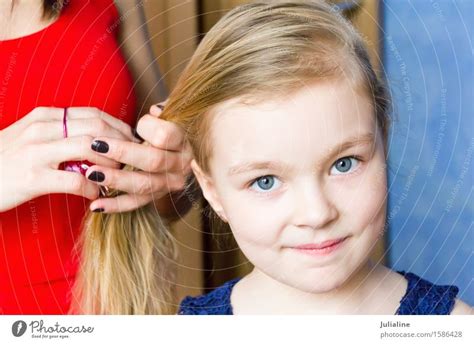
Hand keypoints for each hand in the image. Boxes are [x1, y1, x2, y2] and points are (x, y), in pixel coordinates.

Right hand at [0, 107, 136, 211]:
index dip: (119, 127)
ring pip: (90, 148)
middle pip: (97, 127)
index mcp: (44, 116)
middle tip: (133, 160)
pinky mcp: (32, 177)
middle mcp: (42, 128)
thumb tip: (95, 140)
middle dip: (122, 144)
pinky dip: (94, 187)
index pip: (93, 114)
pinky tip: (97, 194)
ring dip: (112, 163)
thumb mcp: (30, 137)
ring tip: (119, 176)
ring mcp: (36, 151)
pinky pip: (76, 179)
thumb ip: (59, 134)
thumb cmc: (4, 161)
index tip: (132, 142)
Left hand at [85, 103, 192, 212]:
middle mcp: (180, 166)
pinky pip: (135, 203)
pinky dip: (114, 206)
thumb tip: (155, 112)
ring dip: (116, 180)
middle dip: (122, 154)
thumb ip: (162, 112)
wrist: (179, 151)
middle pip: (153, 161)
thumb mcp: (170, 115)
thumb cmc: (168, 127)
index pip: (166, 136)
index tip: (135, 125)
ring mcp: (169, 184)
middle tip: (96, 146)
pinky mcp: (156, 197)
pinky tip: (95, 205)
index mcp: (184, 142)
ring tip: (91, 174)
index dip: (148, 128)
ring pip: (143, 185)